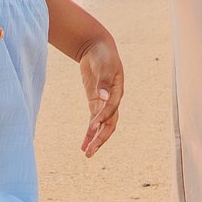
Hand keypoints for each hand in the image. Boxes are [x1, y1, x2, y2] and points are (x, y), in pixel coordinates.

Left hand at [77, 31, 123, 154]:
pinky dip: (89, 132)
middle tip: (90, 152)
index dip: (103, 117)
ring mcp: (104, 103)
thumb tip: (103, 97)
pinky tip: (84, 143)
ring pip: (103, 126)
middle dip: (100, 138)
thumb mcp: (104, 65)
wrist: (98, 48)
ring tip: (86, 153)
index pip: (112, 108)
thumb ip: (104, 81)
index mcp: (118, 91)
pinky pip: (94, 121)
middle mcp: (113, 100)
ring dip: (95, 139)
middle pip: (110, 124)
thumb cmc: (103, 55)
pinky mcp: (96, 103)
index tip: (92, 125)